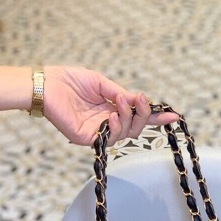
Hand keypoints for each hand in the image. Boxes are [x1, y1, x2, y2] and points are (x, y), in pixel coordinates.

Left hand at [43, 66, 178, 145]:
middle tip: (138, 99)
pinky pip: (110, 139)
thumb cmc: (69, 81)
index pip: (137, 116)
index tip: (173, 115)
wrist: (47, 85)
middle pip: (136, 128)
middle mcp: (107, 123)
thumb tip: (138, 100)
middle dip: (142, 114)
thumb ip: (120, 93)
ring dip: (127, 117)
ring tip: (119, 102)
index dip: (154, 117)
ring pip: (126, 133)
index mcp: (111, 109)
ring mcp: (99, 133)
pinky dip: (115, 127)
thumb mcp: (101, 83)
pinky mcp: (89, 139)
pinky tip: (110, 115)